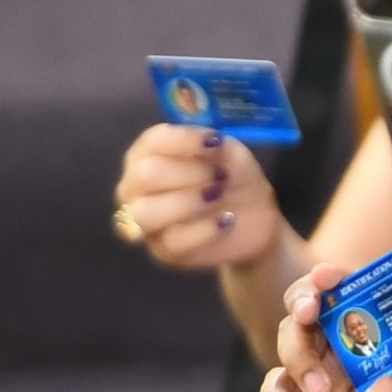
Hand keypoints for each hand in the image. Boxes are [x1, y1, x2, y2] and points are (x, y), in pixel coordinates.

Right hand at [115, 125, 279, 268]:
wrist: (255, 216)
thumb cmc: (233, 176)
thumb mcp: (231, 153)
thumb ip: (216, 145)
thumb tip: (207, 141)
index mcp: (148, 154)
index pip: (152, 141)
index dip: (184, 140)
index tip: (216, 143)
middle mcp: (135, 187)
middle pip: (145, 174)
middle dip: (188, 172)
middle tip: (219, 176)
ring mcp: (143, 222)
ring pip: (146, 212)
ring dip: (187, 201)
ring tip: (217, 196)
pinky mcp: (163, 251)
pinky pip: (174, 241)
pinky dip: (205, 229)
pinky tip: (226, 220)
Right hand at [261, 262, 391, 391]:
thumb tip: (378, 391)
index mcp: (391, 335)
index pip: (362, 293)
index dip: (341, 278)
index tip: (327, 276)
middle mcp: (354, 347)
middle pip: (317, 310)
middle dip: (305, 303)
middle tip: (308, 314)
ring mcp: (327, 376)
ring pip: (292, 344)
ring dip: (296, 357)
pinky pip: (279, 391)